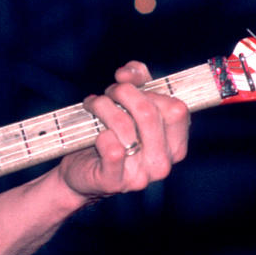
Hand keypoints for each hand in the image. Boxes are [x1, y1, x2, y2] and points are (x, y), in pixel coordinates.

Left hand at [57, 61, 189, 199]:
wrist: (79, 171)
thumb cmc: (108, 135)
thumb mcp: (127, 105)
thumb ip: (137, 82)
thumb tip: (128, 73)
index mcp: (174, 145)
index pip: (176, 109)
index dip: (149, 90)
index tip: (127, 85)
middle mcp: (162, 163)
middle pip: (149, 112)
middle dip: (122, 93)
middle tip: (106, 94)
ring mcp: (141, 175)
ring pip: (125, 126)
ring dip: (103, 107)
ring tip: (92, 106)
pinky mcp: (114, 181)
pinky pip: (112, 149)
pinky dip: (101, 136)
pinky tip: (95, 135)